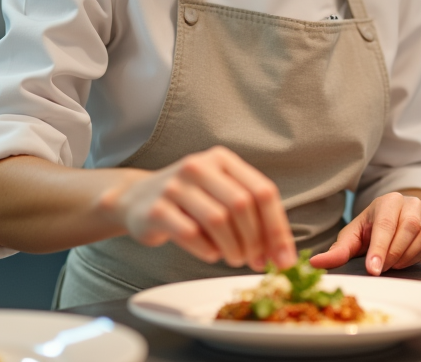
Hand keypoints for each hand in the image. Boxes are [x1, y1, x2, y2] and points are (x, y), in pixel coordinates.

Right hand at [101, 145, 297, 269]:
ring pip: (218, 220)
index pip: (263, 190)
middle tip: (256, 261)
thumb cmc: (189, 202)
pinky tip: (210, 253)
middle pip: (242, 205)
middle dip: (256, 241)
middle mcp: (199, 166)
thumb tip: (281, 254)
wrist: (135, 199)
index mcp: (222, 159)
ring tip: (234, 258)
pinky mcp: (156, 209)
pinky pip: (191, 234)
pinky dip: (207, 250)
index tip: (285, 257)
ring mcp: (175, 186)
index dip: (278, 227)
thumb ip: (251, 216)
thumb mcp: (220, 194)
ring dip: (233, 248)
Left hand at [308, 192, 420, 274]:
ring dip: (409, 257)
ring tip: (394, 264)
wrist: (395, 220)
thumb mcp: (353, 236)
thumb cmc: (371, 229)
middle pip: (407, 229)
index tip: (373, 270)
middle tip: (382, 268)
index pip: (384, 225)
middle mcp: (410, 203)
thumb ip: (338, 250)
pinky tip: (412, 259)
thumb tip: (314, 263)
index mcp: (387, 201)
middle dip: (393, 254)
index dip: (379, 249)